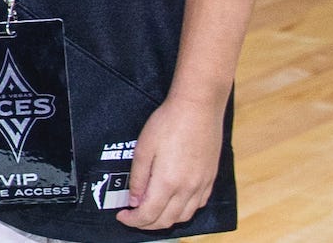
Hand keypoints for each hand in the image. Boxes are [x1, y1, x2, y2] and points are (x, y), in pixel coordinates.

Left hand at [117, 93, 222, 228]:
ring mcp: (202, 185)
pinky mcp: (210, 179)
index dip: (133, 220)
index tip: (122, 216)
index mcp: (168, 182)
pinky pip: (198, 205)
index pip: (149, 214)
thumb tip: (134, 199)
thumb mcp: (143, 148)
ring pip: (184, 216)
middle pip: (167, 220)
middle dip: (147, 223)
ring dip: (166, 220)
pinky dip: (184, 211)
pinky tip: (175, 203)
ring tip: (151, 212)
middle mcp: (187, 189)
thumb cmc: (168, 123)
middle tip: (133, 216)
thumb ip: (138, 177)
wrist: (198, 109)